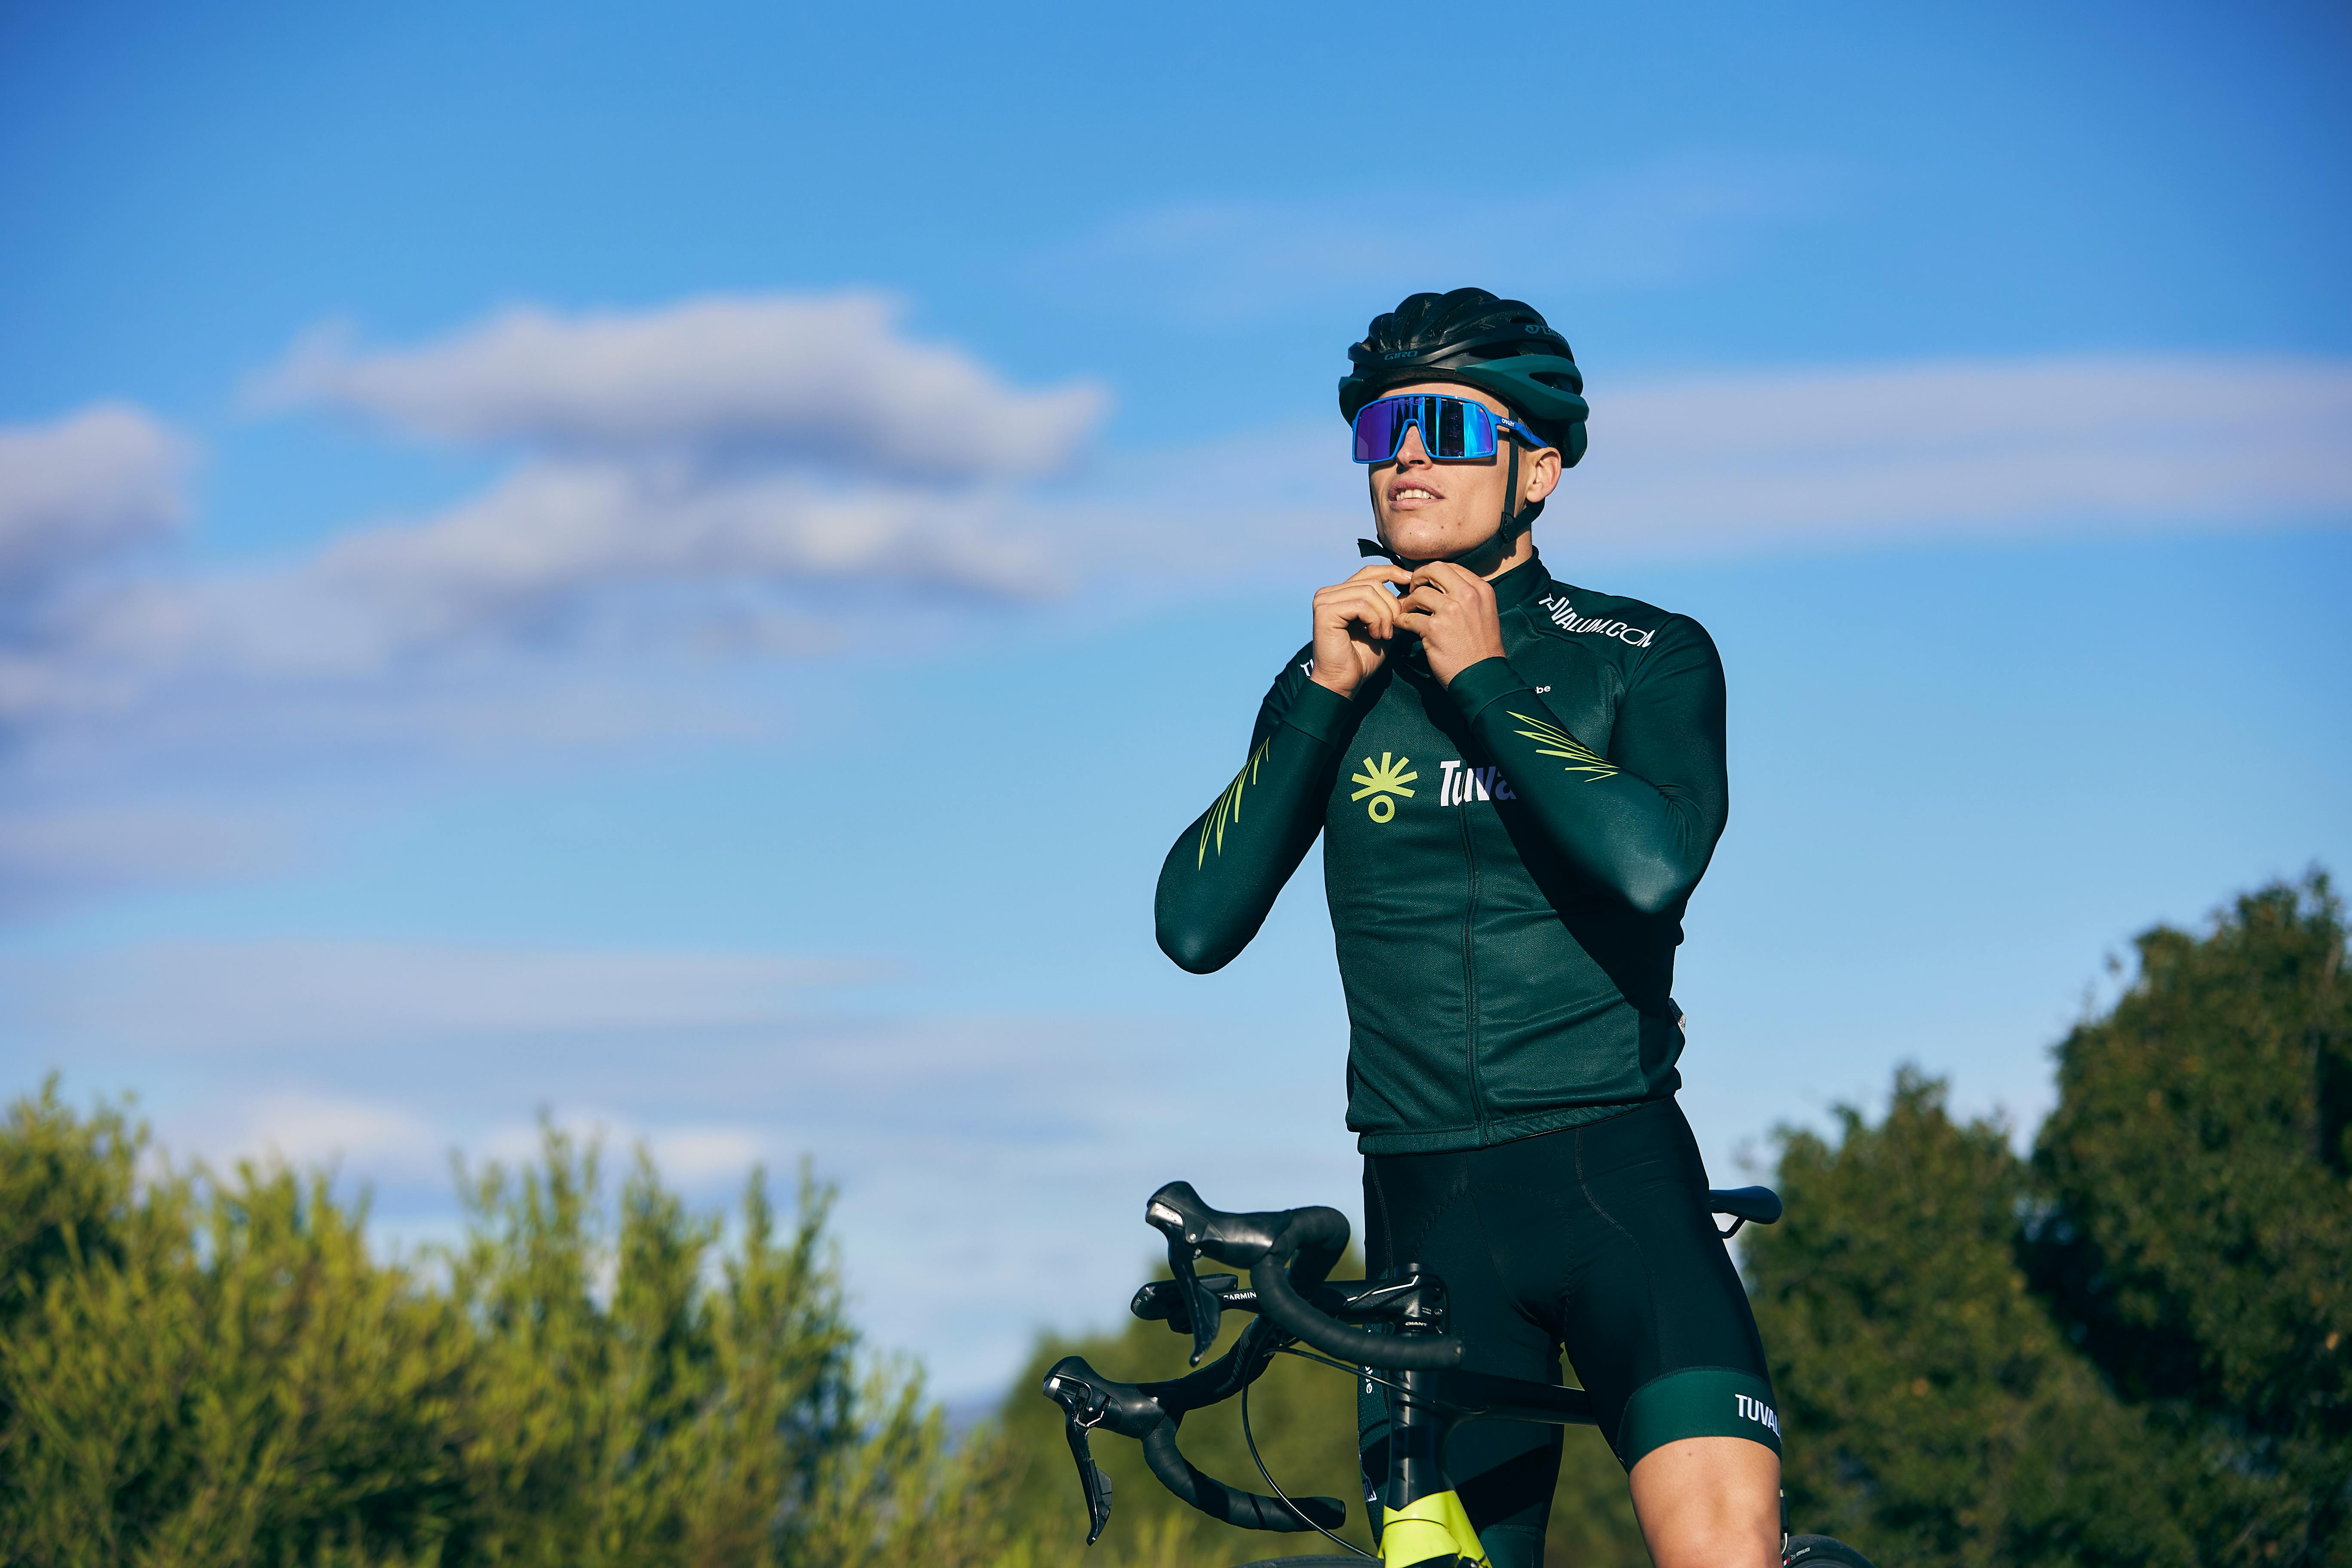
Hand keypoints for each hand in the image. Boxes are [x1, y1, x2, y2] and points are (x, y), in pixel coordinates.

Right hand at [1308, 563, 1413, 697]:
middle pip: (1372, 582)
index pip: (1369, 572)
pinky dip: (1375, 620)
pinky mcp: (1325, 612)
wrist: (1344, 682)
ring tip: (1385, 634)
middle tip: (1395, 628)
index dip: (1392, 572)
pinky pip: (1361, 605)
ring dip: (1385, 615)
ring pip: (1369, 592)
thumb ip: (1393, 606)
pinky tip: (1376, 635)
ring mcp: (1324, 601)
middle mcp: (1328, 593)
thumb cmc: (1362, 658)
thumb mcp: (1384, 626)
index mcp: (1340, 593)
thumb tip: (1412, 586)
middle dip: (1391, 604)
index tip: (1411, 582)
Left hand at [1395, 561, 1505, 685]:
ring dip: (1408, 602)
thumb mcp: (1484, 612)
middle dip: (1417, 577)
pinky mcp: (1434, 629)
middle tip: (1411, 589)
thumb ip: (1467, 595)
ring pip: (1418, 594)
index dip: (1432, 572)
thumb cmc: (1481, 647)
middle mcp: (1467, 596)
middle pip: (1433, 570)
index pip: (1450, 567)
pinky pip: (1409, 617)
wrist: (1482, 676)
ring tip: (1407, 612)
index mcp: (1481, 589)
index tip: (1425, 581)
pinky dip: (1402, 621)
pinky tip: (1403, 626)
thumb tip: (1441, 584)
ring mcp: (1451, 611)